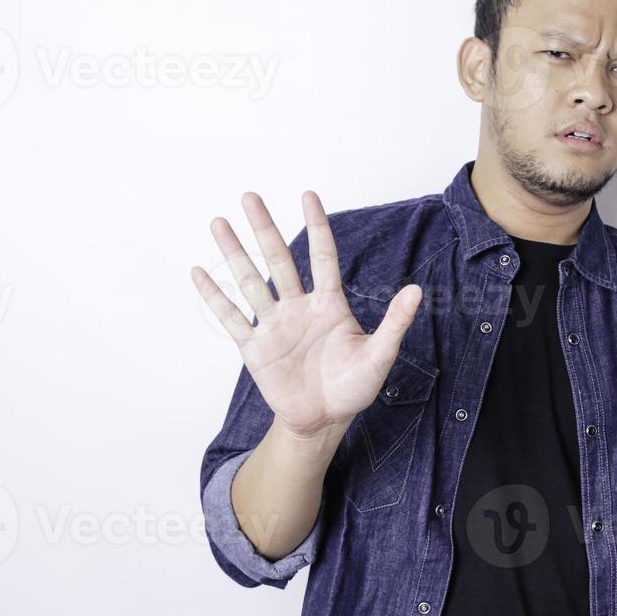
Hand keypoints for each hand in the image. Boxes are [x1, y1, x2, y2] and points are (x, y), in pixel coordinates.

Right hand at [191, 191, 422, 439]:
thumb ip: (395, 323)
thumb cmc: (355, 386)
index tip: (308, 196)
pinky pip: (232, 318)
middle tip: (250, 196)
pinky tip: (199, 272)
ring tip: (218, 223)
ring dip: (235, 253)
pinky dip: (215, 296)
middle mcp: (299, 308)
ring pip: (251, 282)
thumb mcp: (380, 355)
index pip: (322, 257)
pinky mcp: (255, 347)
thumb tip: (417, 290)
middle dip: (265, 229)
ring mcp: (275, 325)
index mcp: (329, 305)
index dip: (316, 227)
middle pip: (279, 260)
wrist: (325, 419)